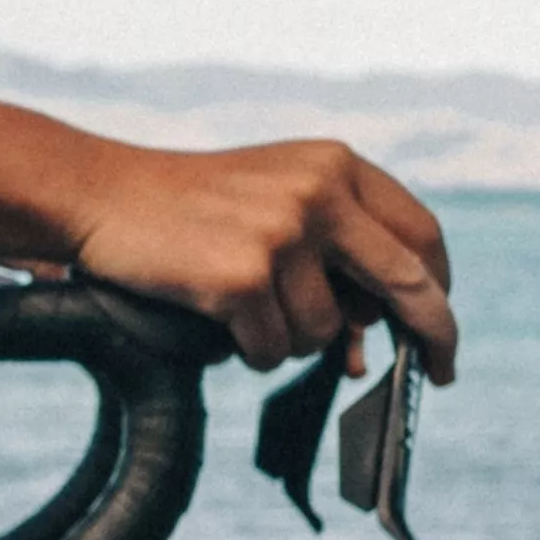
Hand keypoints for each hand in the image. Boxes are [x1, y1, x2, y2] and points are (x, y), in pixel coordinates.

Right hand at [56, 139, 457, 380]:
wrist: (99, 195)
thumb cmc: (188, 205)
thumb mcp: (275, 194)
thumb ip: (334, 244)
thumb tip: (378, 336)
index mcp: (335, 165)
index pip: (420, 233)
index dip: (440, 287)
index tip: (439, 326)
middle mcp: (318, 193)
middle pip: (406, 283)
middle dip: (429, 336)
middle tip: (436, 373)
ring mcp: (280, 235)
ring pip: (325, 332)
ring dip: (289, 338)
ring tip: (241, 306)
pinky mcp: (240, 277)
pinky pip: (272, 350)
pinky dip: (247, 349)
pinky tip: (215, 317)